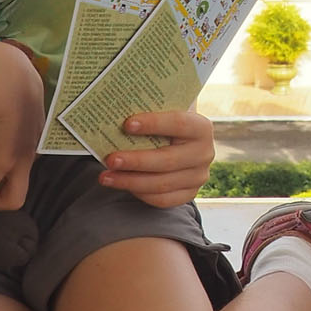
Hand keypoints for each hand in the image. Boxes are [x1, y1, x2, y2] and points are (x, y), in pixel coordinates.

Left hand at [99, 110, 215, 207]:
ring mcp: (198, 177)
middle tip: (110, 159)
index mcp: (201, 127)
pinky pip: (162, 199)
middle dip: (135, 161)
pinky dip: (139, 193)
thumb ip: (149, 111)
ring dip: (130, 181)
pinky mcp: (189, 194)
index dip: (153, 123)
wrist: (181, 143)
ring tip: (106, 176)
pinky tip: (122, 184)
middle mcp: (204, 153)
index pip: (179, 123)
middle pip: (168, 160)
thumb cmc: (165, 125)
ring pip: (161, 184)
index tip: (126, 124)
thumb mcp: (164, 113)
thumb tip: (117, 113)